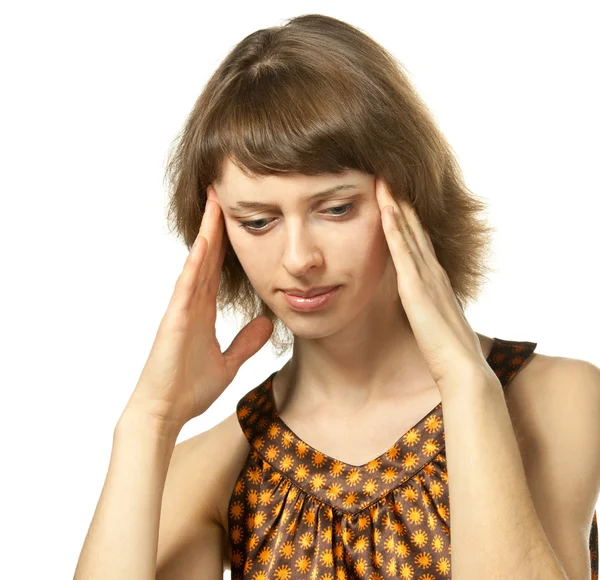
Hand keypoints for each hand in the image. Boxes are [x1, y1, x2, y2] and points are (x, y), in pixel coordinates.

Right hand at [125, 185, 273, 427]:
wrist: (164, 413)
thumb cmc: (188, 389)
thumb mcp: (228, 362)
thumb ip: (246, 342)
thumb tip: (266, 322)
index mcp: (203, 311)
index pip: (218, 268)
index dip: (228, 242)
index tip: (238, 218)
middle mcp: (192, 303)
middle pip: (208, 256)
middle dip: (217, 225)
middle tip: (224, 193)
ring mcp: (182, 308)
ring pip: (197, 262)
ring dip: (207, 232)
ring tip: (215, 201)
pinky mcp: (175, 320)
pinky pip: (187, 285)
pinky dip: (197, 262)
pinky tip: (205, 241)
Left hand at [375, 177, 492, 389]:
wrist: (462, 367)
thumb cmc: (447, 349)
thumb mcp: (434, 319)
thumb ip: (425, 305)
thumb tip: (416, 301)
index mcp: (434, 278)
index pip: (418, 239)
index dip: (407, 216)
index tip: (395, 195)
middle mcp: (432, 271)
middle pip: (414, 228)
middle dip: (401, 200)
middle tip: (388, 174)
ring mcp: (426, 277)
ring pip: (408, 232)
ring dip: (396, 205)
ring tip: (384, 180)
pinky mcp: (417, 288)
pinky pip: (403, 252)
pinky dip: (395, 229)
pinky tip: (386, 210)